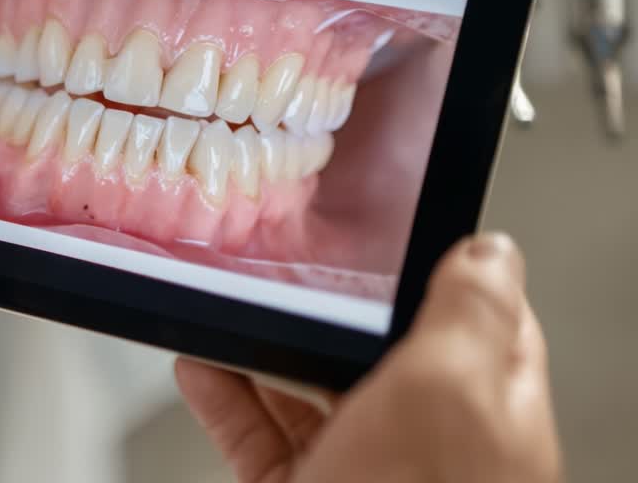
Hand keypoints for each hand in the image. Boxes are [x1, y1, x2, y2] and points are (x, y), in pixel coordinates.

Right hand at [176, 233, 560, 482]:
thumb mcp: (451, 393)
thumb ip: (472, 314)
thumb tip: (490, 248)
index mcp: (486, 411)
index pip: (478, 318)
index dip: (433, 269)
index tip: (383, 232)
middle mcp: (426, 444)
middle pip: (378, 351)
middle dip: (326, 307)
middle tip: (281, 267)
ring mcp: (361, 474)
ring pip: (310, 392)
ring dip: (262, 347)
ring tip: (224, 309)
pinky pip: (258, 437)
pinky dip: (225, 399)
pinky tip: (200, 368)